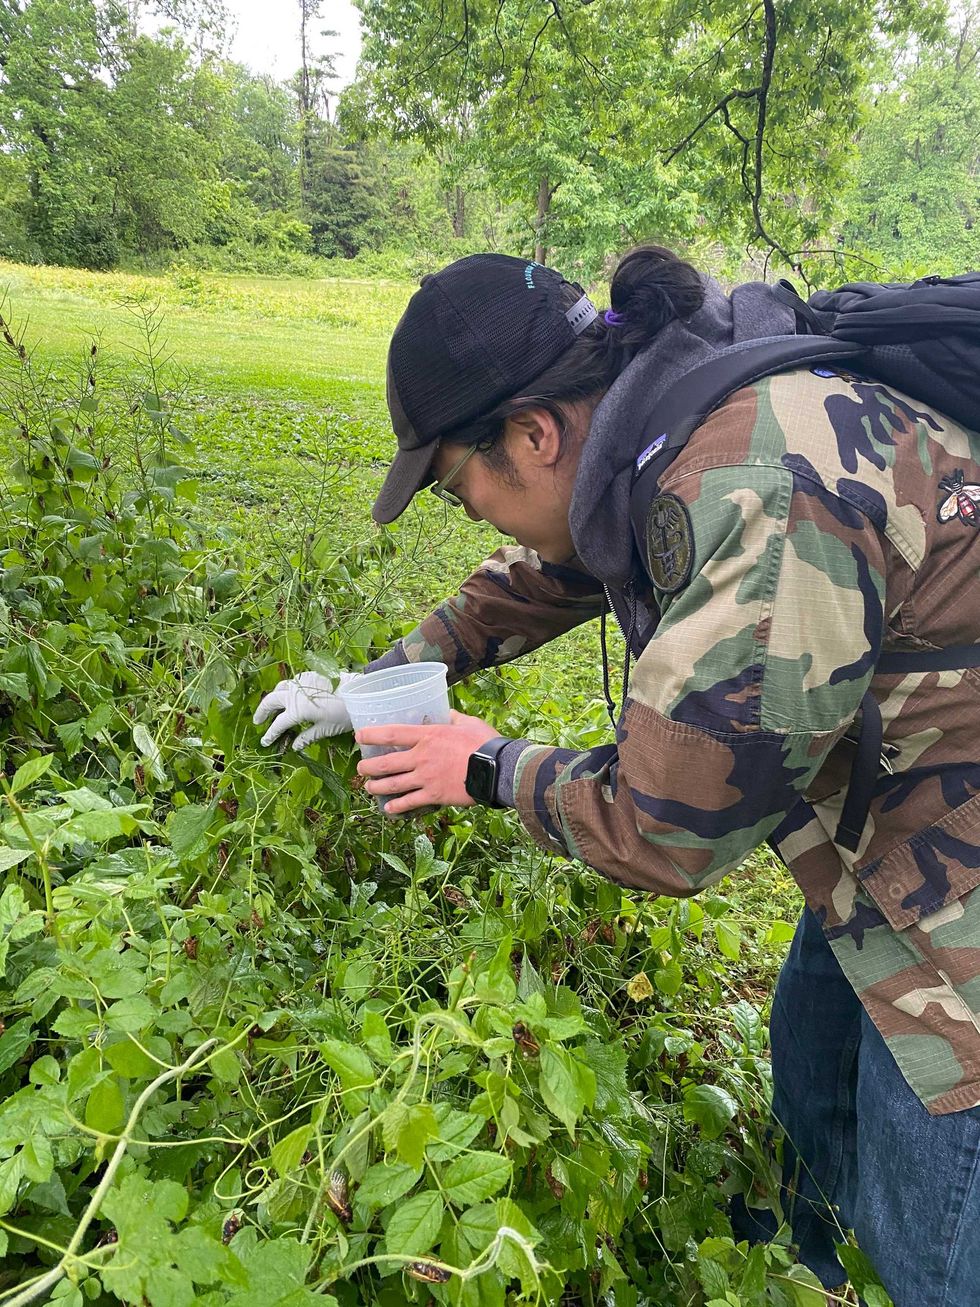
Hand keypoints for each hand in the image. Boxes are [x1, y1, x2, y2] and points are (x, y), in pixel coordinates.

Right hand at [253, 670, 358, 749]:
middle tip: (258, 721)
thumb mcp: (325, 729)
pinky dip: (285, 689)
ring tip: (272, 706)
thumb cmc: (343, 714)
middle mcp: (293, 695)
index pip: (277, 725)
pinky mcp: (307, 676)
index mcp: (296, 711)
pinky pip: (291, 682)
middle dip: (262, 712)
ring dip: (272, 698)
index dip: (269, 734)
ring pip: (279, 688)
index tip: (264, 741)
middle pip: (270, 702)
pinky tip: (290, 694)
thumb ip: (307, 737)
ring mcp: (299, 683)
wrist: (356, 691)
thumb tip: (294, 746)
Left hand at [356, 711, 500, 813]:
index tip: (359, 736)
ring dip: (376, 786)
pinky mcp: (434, 795)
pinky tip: (388, 808)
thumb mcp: (468, 723)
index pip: (392, 734)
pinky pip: (410, 802)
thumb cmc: (484, 743)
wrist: (497, 768)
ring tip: (368, 787)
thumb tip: (448, 714)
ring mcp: (425, 778)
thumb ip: (454, 718)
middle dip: (368, 767)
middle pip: (385, 763)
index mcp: (428, 736)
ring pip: (392, 784)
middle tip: (361, 768)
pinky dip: (396, 806)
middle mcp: (421, 757)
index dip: (372, 734)